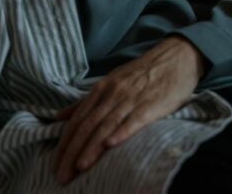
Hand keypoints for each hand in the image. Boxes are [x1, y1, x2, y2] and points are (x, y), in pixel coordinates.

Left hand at [54, 36, 206, 183]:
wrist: (176, 57)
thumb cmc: (143, 73)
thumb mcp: (112, 81)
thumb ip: (87, 101)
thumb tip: (59, 116)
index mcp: (101, 89)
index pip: (77, 120)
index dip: (64, 143)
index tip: (55, 164)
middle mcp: (112, 93)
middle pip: (88, 125)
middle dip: (73, 152)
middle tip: (62, 175)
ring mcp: (131, 99)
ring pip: (107, 125)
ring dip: (92, 148)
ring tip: (79, 167)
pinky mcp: (151, 104)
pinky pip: (134, 120)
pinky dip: (121, 132)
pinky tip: (111, 144)